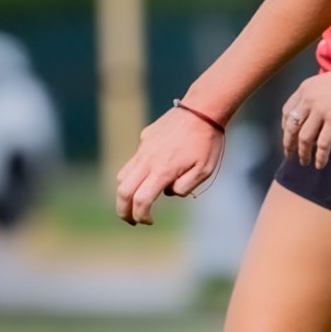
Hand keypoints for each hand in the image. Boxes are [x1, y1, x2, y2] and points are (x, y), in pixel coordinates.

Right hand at [115, 107, 224, 224]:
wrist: (202, 109)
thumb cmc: (207, 142)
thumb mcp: (204, 171)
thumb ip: (185, 187)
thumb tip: (168, 192)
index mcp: (163, 170)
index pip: (141, 200)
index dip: (141, 215)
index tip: (149, 221)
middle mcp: (148, 160)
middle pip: (123, 190)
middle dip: (123, 210)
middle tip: (131, 220)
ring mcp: (144, 148)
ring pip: (124, 174)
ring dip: (126, 191)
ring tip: (137, 200)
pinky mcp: (145, 137)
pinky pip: (136, 159)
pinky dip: (138, 171)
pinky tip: (155, 171)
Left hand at [281, 65, 330, 169]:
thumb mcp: (325, 82)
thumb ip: (314, 96)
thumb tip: (312, 116)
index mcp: (304, 89)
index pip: (286, 112)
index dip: (285, 128)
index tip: (288, 137)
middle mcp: (308, 99)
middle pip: (291, 127)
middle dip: (288, 144)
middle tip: (290, 154)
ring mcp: (321, 110)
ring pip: (304, 138)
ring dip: (302, 153)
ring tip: (304, 161)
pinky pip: (323, 143)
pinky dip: (320, 156)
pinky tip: (320, 164)